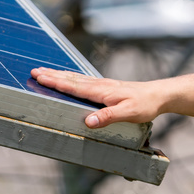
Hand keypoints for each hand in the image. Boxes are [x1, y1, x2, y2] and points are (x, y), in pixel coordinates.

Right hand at [31, 68, 161, 128]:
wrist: (159, 95)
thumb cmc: (145, 105)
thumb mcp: (129, 113)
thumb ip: (108, 117)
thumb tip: (87, 122)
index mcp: (102, 91)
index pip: (74, 87)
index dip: (56, 82)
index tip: (40, 77)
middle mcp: (100, 85)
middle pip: (71, 79)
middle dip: (52, 75)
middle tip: (34, 71)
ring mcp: (103, 85)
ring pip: (76, 78)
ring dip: (59, 75)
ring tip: (44, 71)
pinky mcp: (107, 87)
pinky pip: (84, 80)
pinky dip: (71, 77)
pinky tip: (68, 77)